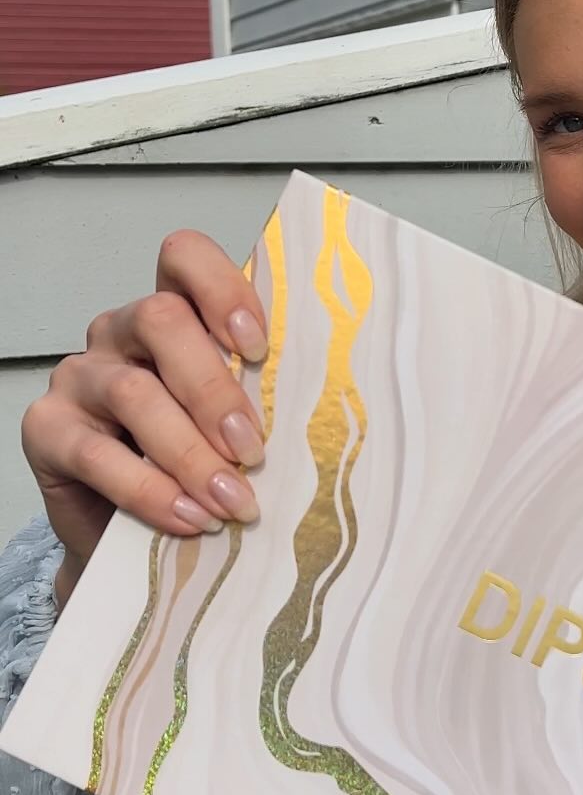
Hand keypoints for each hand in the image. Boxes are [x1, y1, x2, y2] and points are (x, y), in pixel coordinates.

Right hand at [20, 230, 268, 605]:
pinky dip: (150, 490)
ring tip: (232, 500)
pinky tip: (189, 517)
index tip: (258, 347)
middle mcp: (120, 332)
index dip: (222, 288)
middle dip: (214, 387)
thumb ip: (258, 400)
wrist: (130, 536)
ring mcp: (79, 377)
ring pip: (134, 391)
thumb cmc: (193, 466)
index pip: (184, 257)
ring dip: (191, 452)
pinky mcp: (47, 430)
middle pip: (162, 319)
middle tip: (253, 448)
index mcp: (171, 313)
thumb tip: (322, 412)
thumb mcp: (231, 424)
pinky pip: (98, 454)